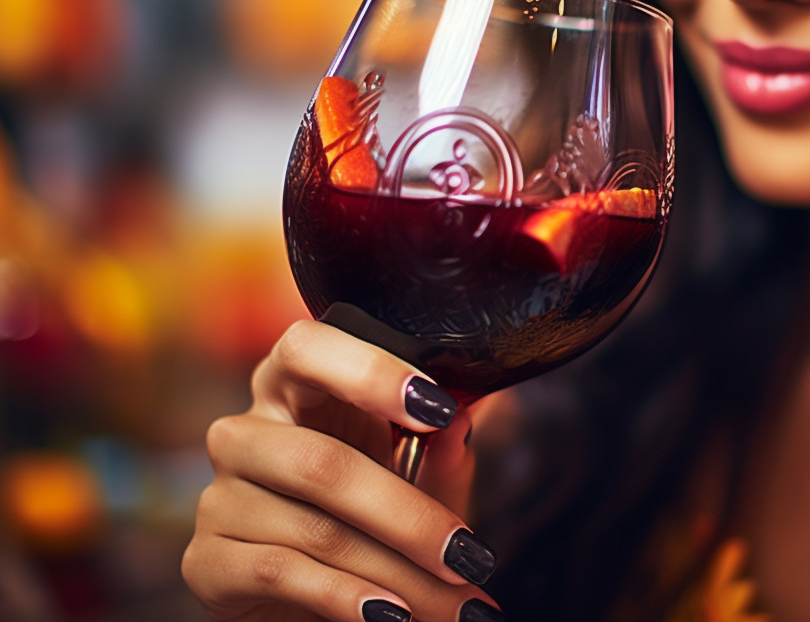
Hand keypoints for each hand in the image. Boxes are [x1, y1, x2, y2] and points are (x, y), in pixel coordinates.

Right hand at [181, 320, 503, 621]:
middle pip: (322, 462)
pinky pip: (281, 573)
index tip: (440, 409)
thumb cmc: (375, 520)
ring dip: (396, 575)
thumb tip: (458, 426)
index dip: (371, 371)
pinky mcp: (205, 559)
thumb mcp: (421, 484)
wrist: (323, 601)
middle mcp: (247, 432)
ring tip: (455, 608)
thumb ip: (439, 455)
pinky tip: (390, 615)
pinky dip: (346, 598)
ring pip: (314, 529)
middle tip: (469, 556)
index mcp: (296, 387)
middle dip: (409, 517)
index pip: (309, 348)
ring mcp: (219, 495)